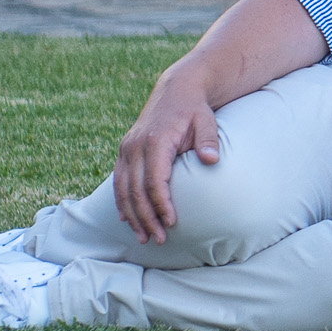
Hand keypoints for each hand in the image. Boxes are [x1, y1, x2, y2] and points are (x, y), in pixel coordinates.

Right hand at [113, 70, 221, 243]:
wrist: (176, 90)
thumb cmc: (195, 109)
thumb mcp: (206, 121)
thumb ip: (208, 140)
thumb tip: (212, 160)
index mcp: (156, 140)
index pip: (154, 180)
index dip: (161, 203)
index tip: (171, 222)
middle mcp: (136, 146)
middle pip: (136, 190)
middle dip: (146, 217)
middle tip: (158, 240)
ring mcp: (127, 149)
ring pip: (123, 189)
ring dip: (132, 215)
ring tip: (143, 237)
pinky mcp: (125, 151)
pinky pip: (119, 181)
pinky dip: (122, 202)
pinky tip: (128, 220)